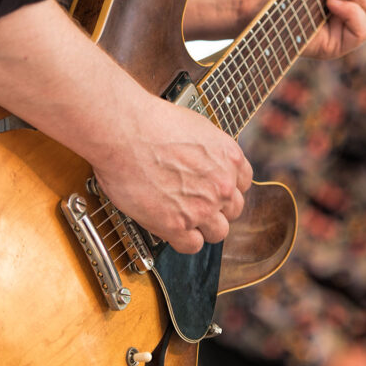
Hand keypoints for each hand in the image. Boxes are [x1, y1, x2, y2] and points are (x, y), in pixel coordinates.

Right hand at [0, 0, 251, 254]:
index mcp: (230, 157)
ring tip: (185, 220)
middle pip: (233, 210)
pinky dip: (183, 240)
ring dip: (202, 227)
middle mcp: (221, 184)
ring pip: (217, 232)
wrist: (122, 128)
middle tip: (198, 206)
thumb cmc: (147, 120)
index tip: (215, 190)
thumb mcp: (194, 125)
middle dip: (217, 209)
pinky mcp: (177, 224)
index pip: (242, 184)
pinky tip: (171, 228)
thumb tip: (201, 159)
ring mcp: (201, 207)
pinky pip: (192, 245)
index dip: (227, 188)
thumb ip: (206, 149)